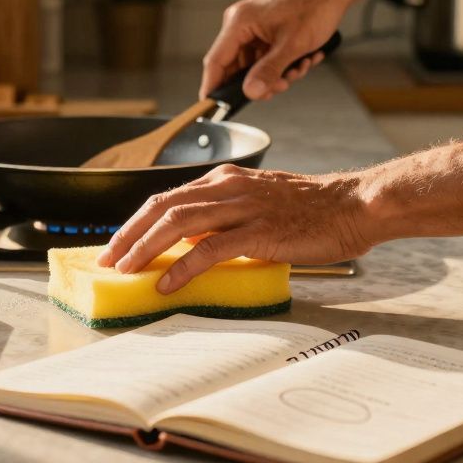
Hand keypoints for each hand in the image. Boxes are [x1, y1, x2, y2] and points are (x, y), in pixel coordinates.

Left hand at [96, 164, 375, 293]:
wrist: (355, 205)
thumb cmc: (314, 210)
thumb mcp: (261, 204)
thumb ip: (227, 218)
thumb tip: (194, 244)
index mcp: (226, 180)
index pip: (168, 197)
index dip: (137, 222)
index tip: (118, 245)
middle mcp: (228, 187)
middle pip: (162, 206)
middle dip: (128, 234)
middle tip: (107, 260)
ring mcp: (243, 207)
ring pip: (177, 222)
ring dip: (144, 248)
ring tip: (125, 270)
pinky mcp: (259, 231)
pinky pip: (210, 248)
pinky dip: (182, 266)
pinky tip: (167, 283)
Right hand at [201, 0, 353, 101]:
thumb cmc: (315, 4)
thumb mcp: (293, 45)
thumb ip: (269, 71)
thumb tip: (250, 92)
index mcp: (239, 22)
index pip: (216, 61)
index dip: (212, 88)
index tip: (212, 109)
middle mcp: (242, 23)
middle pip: (237, 67)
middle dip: (260, 81)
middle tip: (281, 86)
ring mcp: (254, 26)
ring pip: (256, 64)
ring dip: (278, 73)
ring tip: (301, 66)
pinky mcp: (267, 29)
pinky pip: (267, 55)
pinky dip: (284, 62)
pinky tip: (305, 58)